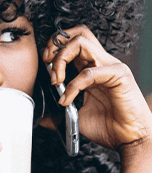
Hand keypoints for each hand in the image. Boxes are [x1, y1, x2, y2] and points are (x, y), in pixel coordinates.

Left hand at [42, 25, 151, 152]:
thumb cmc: (110, 126)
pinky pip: (89, 72)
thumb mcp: (76, 117)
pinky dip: (73, 86)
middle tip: (47, 63)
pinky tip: (67, 99)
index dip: (55, 47)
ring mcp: (111, 66)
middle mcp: (101, 63)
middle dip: (56, 43)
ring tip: (55, 81)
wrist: (130, 138)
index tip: (45, 64)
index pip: (74, 41)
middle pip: (78, 33)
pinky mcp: (118, 75)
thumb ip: (59, 113)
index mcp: (92, 68)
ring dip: (61, 59)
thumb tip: (42, 117)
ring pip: (81, 43)